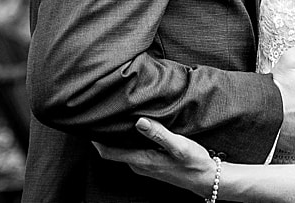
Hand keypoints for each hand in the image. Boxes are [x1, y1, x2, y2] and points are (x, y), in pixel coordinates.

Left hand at [93, 118, 213, 193]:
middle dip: (105, 135)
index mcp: (142, 160)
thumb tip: (139, 122)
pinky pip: (132, 151)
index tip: (89, 124)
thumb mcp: (179, 146)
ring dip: (116, 137)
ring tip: (115, 119)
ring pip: (122, 151)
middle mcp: (139, 165)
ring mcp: (144, 166)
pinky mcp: (151, 164)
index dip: (96, 140)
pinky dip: (127, 141)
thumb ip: (158, 134)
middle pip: (112, 151)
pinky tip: (133, 129)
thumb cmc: (194, 163)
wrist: (205, 179)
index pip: (109, 152)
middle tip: (101, 115)